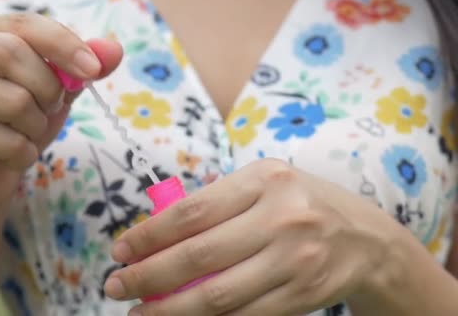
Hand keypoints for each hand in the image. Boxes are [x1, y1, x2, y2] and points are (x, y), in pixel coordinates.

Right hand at [0, 13, 122, 210]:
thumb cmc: (20, 120)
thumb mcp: (57, 90)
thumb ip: (83, 69)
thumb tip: (114, 50)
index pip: (26, 25)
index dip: (64, 45)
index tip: (93, 70)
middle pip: (12, 55)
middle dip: (48, 89)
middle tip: (49, 107)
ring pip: (14, 102)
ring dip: (35, 126)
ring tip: (23, 131)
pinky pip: (7, 141)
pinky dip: (23, 153)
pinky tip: (9, 152)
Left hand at [104, 158, 401, 314]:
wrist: (367, 238)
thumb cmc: (300, 204)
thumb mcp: (264, 185)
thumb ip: (217, 202)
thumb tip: (153, 233)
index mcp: (264, 180)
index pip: (192, 212)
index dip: (148, 235)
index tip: (119, 251)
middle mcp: (281, 217)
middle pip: (199, 255)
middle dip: (148, 275)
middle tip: (116, 285)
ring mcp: (295, 260)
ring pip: (218, 295)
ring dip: (170, 308)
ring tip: (138, 311)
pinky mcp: (303, 295)